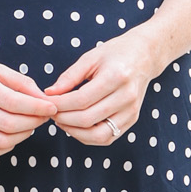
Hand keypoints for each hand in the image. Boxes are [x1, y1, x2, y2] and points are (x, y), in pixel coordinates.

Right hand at [0, 51, 56, 160]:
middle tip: (43, 116)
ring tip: (30, 124)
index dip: (36, 108)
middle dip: (33, 123)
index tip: (51, 107)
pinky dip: (8, 146)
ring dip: (23, 136)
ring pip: (1, 141)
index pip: (13, 102)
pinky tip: (13, 134)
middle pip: (8, 124)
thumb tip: (44, 100)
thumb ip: (22, 83)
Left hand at [45, 27, 162, 146]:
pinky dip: (88, 137)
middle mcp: (126, 97)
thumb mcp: (90, 58)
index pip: (81, 100)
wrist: (144, 56)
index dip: (59, 104)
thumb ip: (69, 77)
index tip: (47, 101)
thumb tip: (50, 93)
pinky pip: (107, 138)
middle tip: (51, 111)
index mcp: (116, 76)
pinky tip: (76, 127)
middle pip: (87, 119)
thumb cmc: (116, 53)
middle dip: (63, 118)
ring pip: (98, 135)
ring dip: (75, 132)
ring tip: (62, 121)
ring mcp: (131, 111)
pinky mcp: (132, 120)